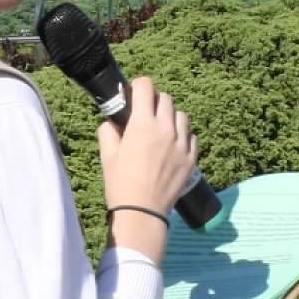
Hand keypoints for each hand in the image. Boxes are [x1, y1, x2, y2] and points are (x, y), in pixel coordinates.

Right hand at [97, 75, 198, 218]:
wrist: (142, 211)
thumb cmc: (121, 183)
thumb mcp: (107, 155)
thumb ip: (108, 131)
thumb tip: (112, 123)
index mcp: (143, 124)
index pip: (145, 87)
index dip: (138, 86)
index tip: (135, 92)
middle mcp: (166, 129)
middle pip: (165, 99)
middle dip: (154, 102)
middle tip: (146, 114)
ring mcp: (182, 143)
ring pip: (181, 116)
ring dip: (171, 118)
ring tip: (161, 130)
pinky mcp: (191, 158)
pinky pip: (191, 137)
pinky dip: (183, 137)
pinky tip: (172, 146)